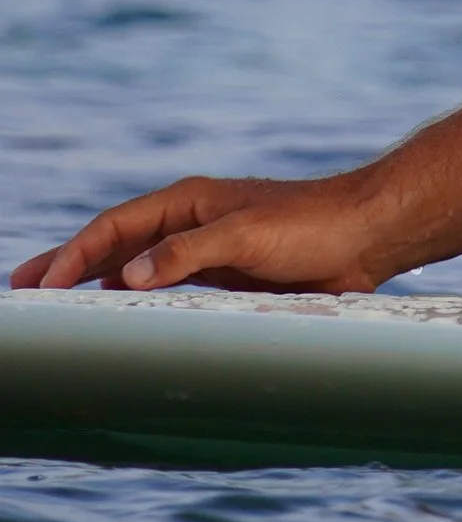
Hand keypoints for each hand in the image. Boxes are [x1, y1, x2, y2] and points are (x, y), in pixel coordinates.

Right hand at [10, 168, 394, 295]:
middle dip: (70, 265)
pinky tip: (125, 319)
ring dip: (99, 286)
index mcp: (189, 202)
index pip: (115, 228)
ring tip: (60, 306)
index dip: (74, 255)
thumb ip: (188, 253)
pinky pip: (171, 291)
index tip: (41, 286)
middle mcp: (192, 224)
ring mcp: (208, 251)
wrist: (367, 235)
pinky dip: (140, 303)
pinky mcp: (229, 278)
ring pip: (139, 270)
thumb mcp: (246, 234)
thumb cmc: (312, 225)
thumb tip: (129, 275)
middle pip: (117, 246)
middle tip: (23, 288)